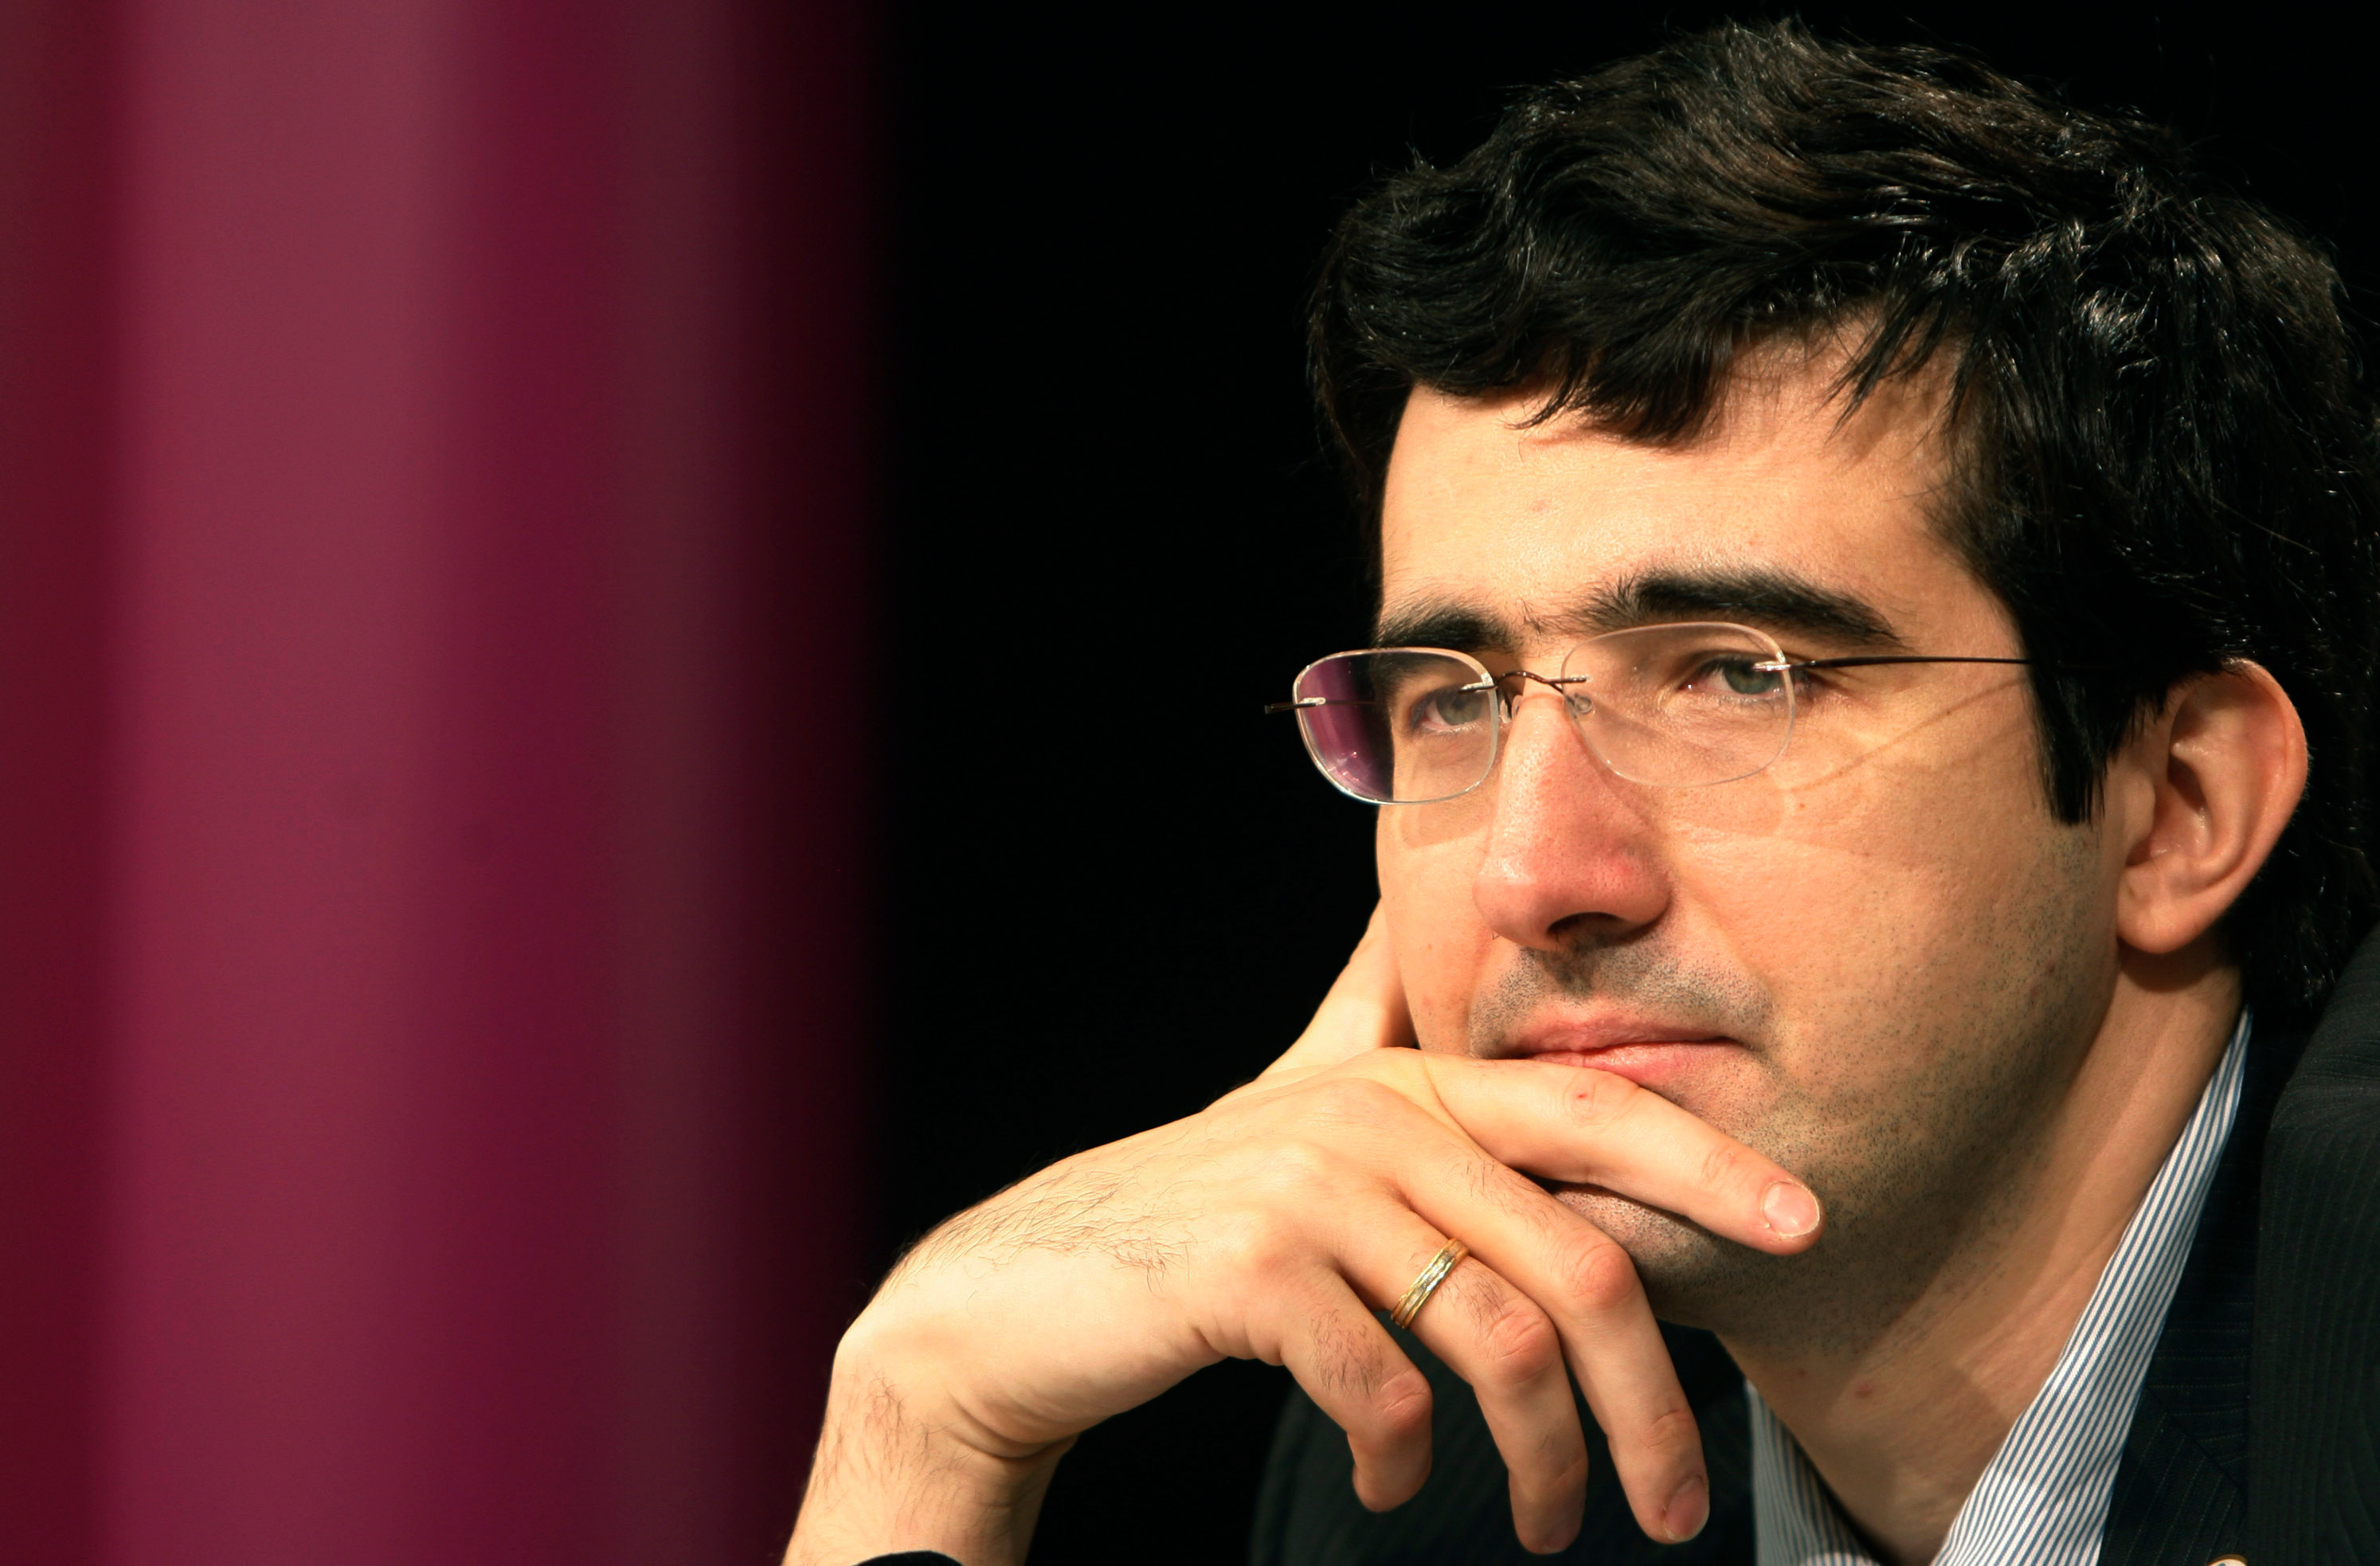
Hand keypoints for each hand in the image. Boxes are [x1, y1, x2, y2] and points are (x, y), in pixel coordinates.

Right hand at [787, 909, 1821, 1564]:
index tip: (1804, 1228)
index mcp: (1406, 1082)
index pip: (1592, 1112)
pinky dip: (1403, 1460)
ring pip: (1494, 1340)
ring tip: (1544, 1525)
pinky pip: (1383, 1388)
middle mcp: (1368, 1117)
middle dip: (1646, 1397)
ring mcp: (1305, 1190)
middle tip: (1673, 1505)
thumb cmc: (1184, 1206)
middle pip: (1572, 1258)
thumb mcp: (1286, 1096)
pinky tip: (1390, 1485)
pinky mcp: (1248, 1274)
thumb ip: (1364, 1014)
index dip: (1707, 1166)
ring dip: (1540, 1460)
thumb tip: (1403, 916)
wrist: (1019, 1292)